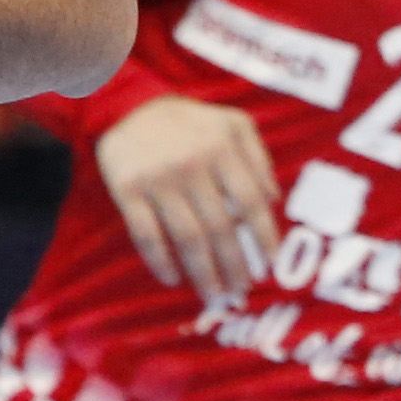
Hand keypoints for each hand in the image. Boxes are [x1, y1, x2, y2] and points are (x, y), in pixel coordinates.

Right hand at [92, 94, 279, 303]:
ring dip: (204, 272)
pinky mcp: (127, 190)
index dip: (263, 236)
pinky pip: (146, 234)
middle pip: (220, 227)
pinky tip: (173, 279)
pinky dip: (160, 261)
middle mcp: (192, 165)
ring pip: (186, 237)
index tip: (271, 264)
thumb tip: (273, 199)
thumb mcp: (233, 123)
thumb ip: (258, 156)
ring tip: (215, 295)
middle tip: (243, 290)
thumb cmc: (190, 121)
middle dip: (235, 264)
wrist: (128, 106)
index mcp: (222, 149)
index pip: (250, 201)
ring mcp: (158, 180)